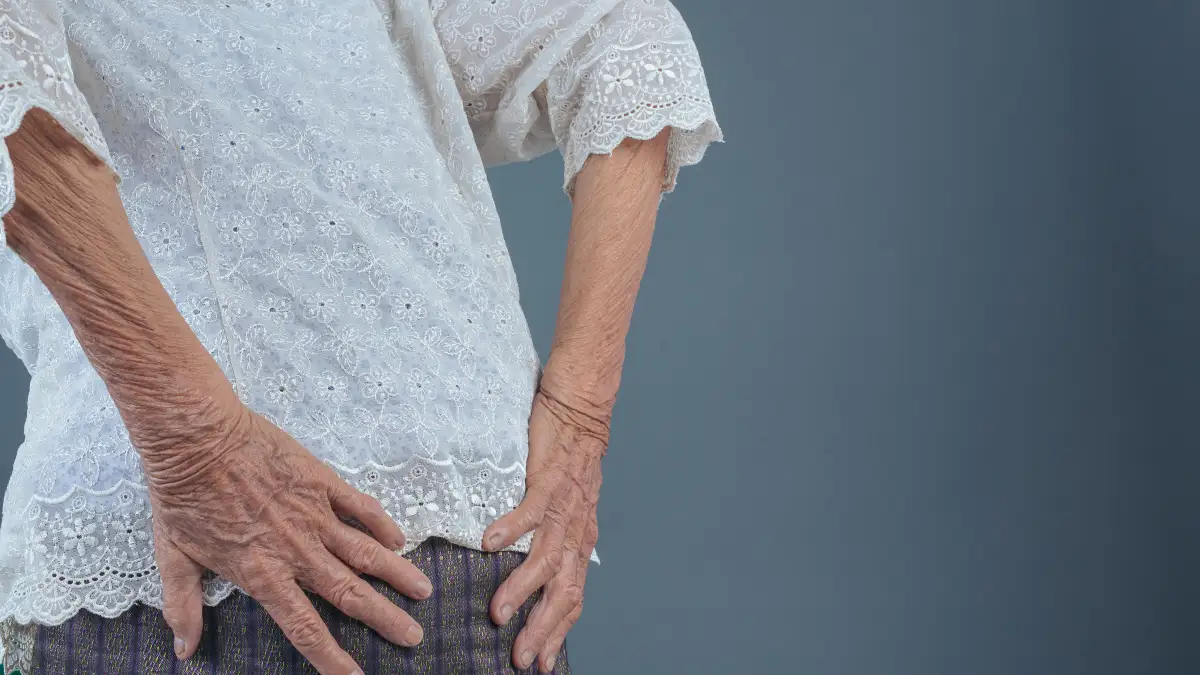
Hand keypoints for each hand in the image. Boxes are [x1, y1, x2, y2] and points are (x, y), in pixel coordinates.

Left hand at [147, 399, 432, 674]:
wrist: (197, 439)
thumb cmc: (181, 497)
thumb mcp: (173, 558)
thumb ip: (184, 606)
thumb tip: (184, 649)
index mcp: (263, 575)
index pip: (305, 628)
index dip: (332, 657)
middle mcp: (297, 551)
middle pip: (350, 594)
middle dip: (385, 618)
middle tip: (414, 636)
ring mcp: (314, 515)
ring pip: (365, 552)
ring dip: (396, 574)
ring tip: (424, 591)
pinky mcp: (321, 482)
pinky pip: (360, 507)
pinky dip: (382, 524)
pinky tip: (399, 539)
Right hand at [481, 383, 606, 671]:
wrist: (582, 410)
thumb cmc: (569, 460)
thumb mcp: (567, 509)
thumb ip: (554, 540)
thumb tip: (535, 573)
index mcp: (580, 540)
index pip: (573, 597)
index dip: (558, 631)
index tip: (541, 663)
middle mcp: (576, 529)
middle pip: (563, 589)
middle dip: (541, 627)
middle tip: (520, 657)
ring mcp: (564, 505)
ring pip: (546, 557)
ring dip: (522, 588)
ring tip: (499, 612)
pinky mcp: (549, 478)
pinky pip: (530, 509)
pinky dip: (512, 528)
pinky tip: (488, 545)